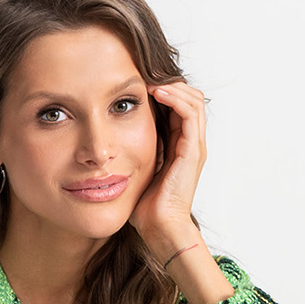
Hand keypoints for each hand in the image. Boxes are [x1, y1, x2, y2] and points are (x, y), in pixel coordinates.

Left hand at [130, 80, 208, 271]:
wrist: (159, 227)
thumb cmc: (145, 204)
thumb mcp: (136, 168)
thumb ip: (132, 151)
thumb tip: (109, 138)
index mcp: (179, 145)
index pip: (179, 105)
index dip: (163, 90)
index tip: (139, 83)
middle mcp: (191, 143)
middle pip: (190, 97)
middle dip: (169, 83)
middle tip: (146, 76)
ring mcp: (194, 146)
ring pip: (193, 100)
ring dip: (172, 86)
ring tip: (151, 81)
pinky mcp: (193, 151)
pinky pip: (190, 114)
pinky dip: (175, 99)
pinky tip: (156, 93)